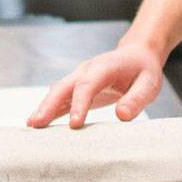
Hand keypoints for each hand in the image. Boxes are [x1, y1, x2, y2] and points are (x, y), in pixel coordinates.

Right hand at [26, 42, 164, 128]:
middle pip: (63, 86)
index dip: (79, 104)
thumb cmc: (143, 71)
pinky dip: (49, 111)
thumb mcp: (149, 84)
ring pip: (57, 92)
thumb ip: (137, 99)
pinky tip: (39, 124)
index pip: (87, 85)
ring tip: (32, 126)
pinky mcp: (77, 88)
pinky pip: (60, 99)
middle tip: (37, 124)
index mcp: (104, 67)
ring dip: (44, 108)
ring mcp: (79, 78)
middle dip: (49, 105)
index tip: (74, 124)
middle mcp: (86, 70)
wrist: (137, 56)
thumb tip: (122, 116)